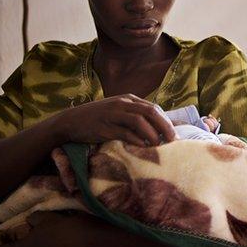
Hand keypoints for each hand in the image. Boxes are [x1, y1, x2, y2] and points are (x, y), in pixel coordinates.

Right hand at [53, 94, 175, 146]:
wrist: (71, 121)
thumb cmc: (98, 118)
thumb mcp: (118, 112)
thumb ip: (136, 116)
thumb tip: (158, 129)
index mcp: (128, 99)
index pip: (153, 108)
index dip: (166, 121)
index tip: (175, 134)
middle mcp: (122, 104)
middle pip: (150, 112)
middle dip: (164, 126)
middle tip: (173, 140)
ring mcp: (113, 114)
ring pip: (139, 121)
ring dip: (152, 133)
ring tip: (159, 145)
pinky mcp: (104, 127)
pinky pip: (124, 133)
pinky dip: (136, 140)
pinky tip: (143, 147)